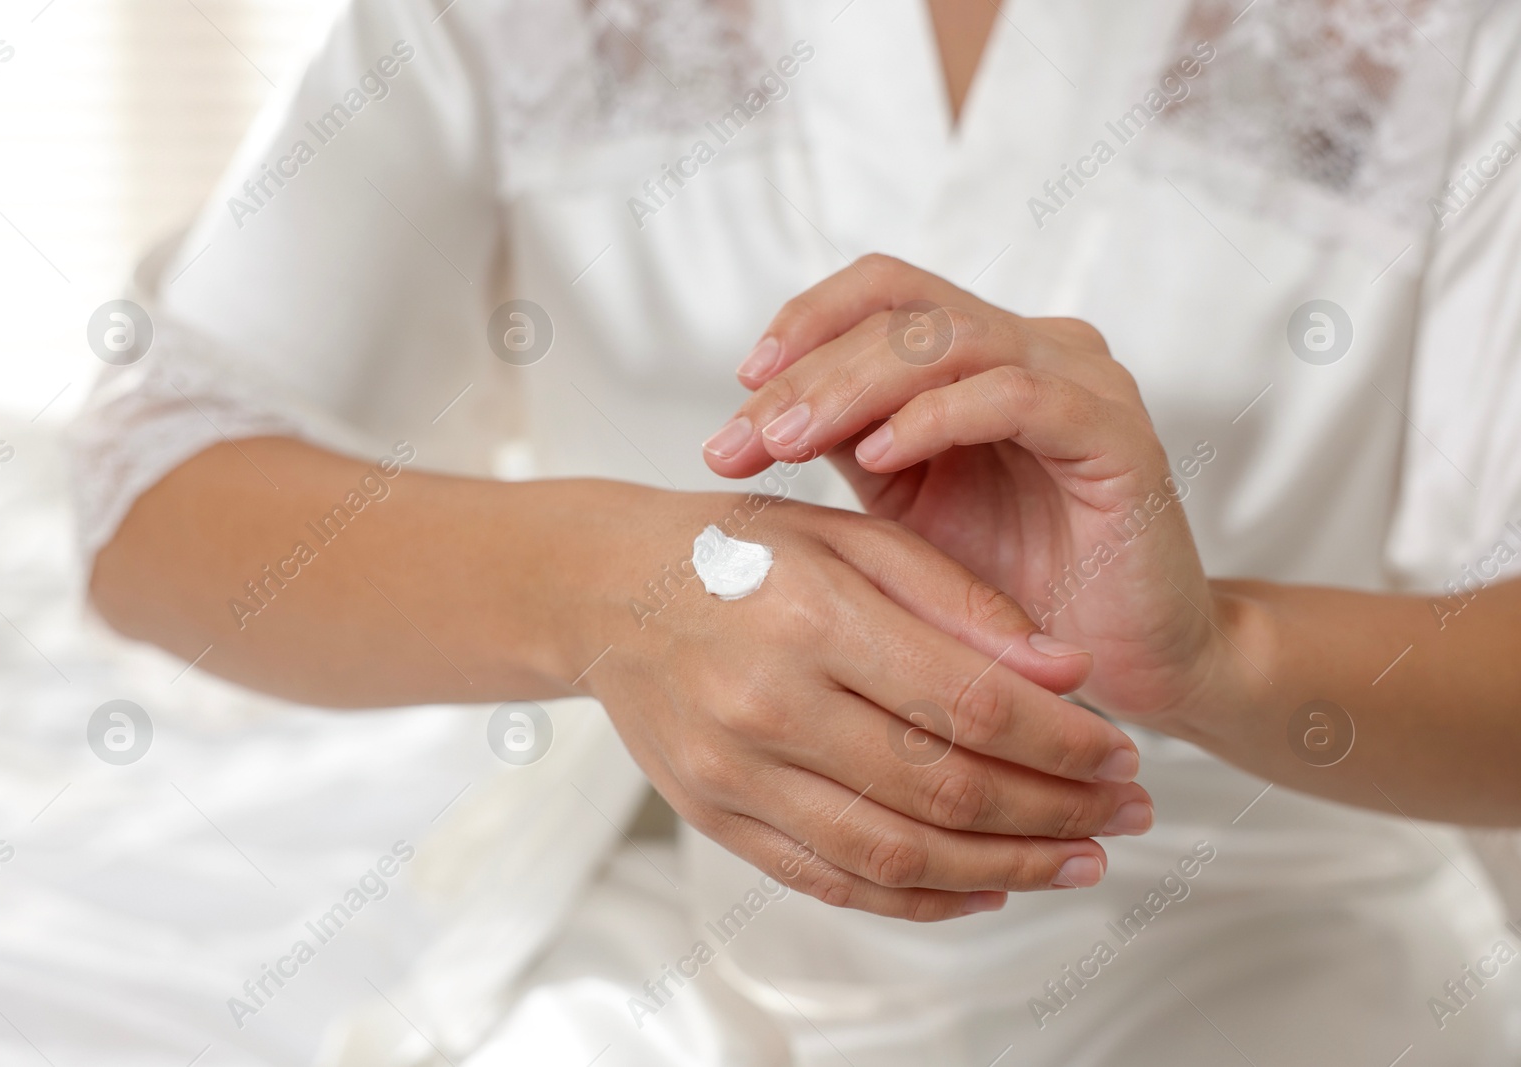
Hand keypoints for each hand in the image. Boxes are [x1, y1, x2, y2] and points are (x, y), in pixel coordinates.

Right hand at [566, 482, 1152, 921]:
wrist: (605, 593)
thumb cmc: (733, 552)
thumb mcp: (850, 540)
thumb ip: (959, 600)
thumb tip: (1067, 669)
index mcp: (812, 614)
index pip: (970, 699)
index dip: (1063, 740)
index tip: (1120, 750)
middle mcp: (768, 702)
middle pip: (944, 788)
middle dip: (1056, 812)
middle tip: (1126, 813)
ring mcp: (736, 773)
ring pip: (897, 853)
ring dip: (1008, 868)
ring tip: (1078, 862)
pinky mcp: (717, 818)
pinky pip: (835, 881)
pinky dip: (922, 898)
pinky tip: (985, 887)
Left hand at [703, 255, 1220, 724]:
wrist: (1108, 666)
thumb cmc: (1007, 587)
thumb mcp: (905, 503)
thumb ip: (850, 440)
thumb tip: (756, 409)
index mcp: (984, 353)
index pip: (884, 291)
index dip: (805, 321)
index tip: (740, 388)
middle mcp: (1035, 347)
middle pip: (904, 308)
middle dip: (807, 369)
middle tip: (741, 434)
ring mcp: (1082, 381)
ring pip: (950, 339)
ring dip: (852, 386)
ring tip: (786, 442)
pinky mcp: (1118, 434)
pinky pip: (1014, 396)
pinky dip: (934, 417)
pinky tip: (876, 456)